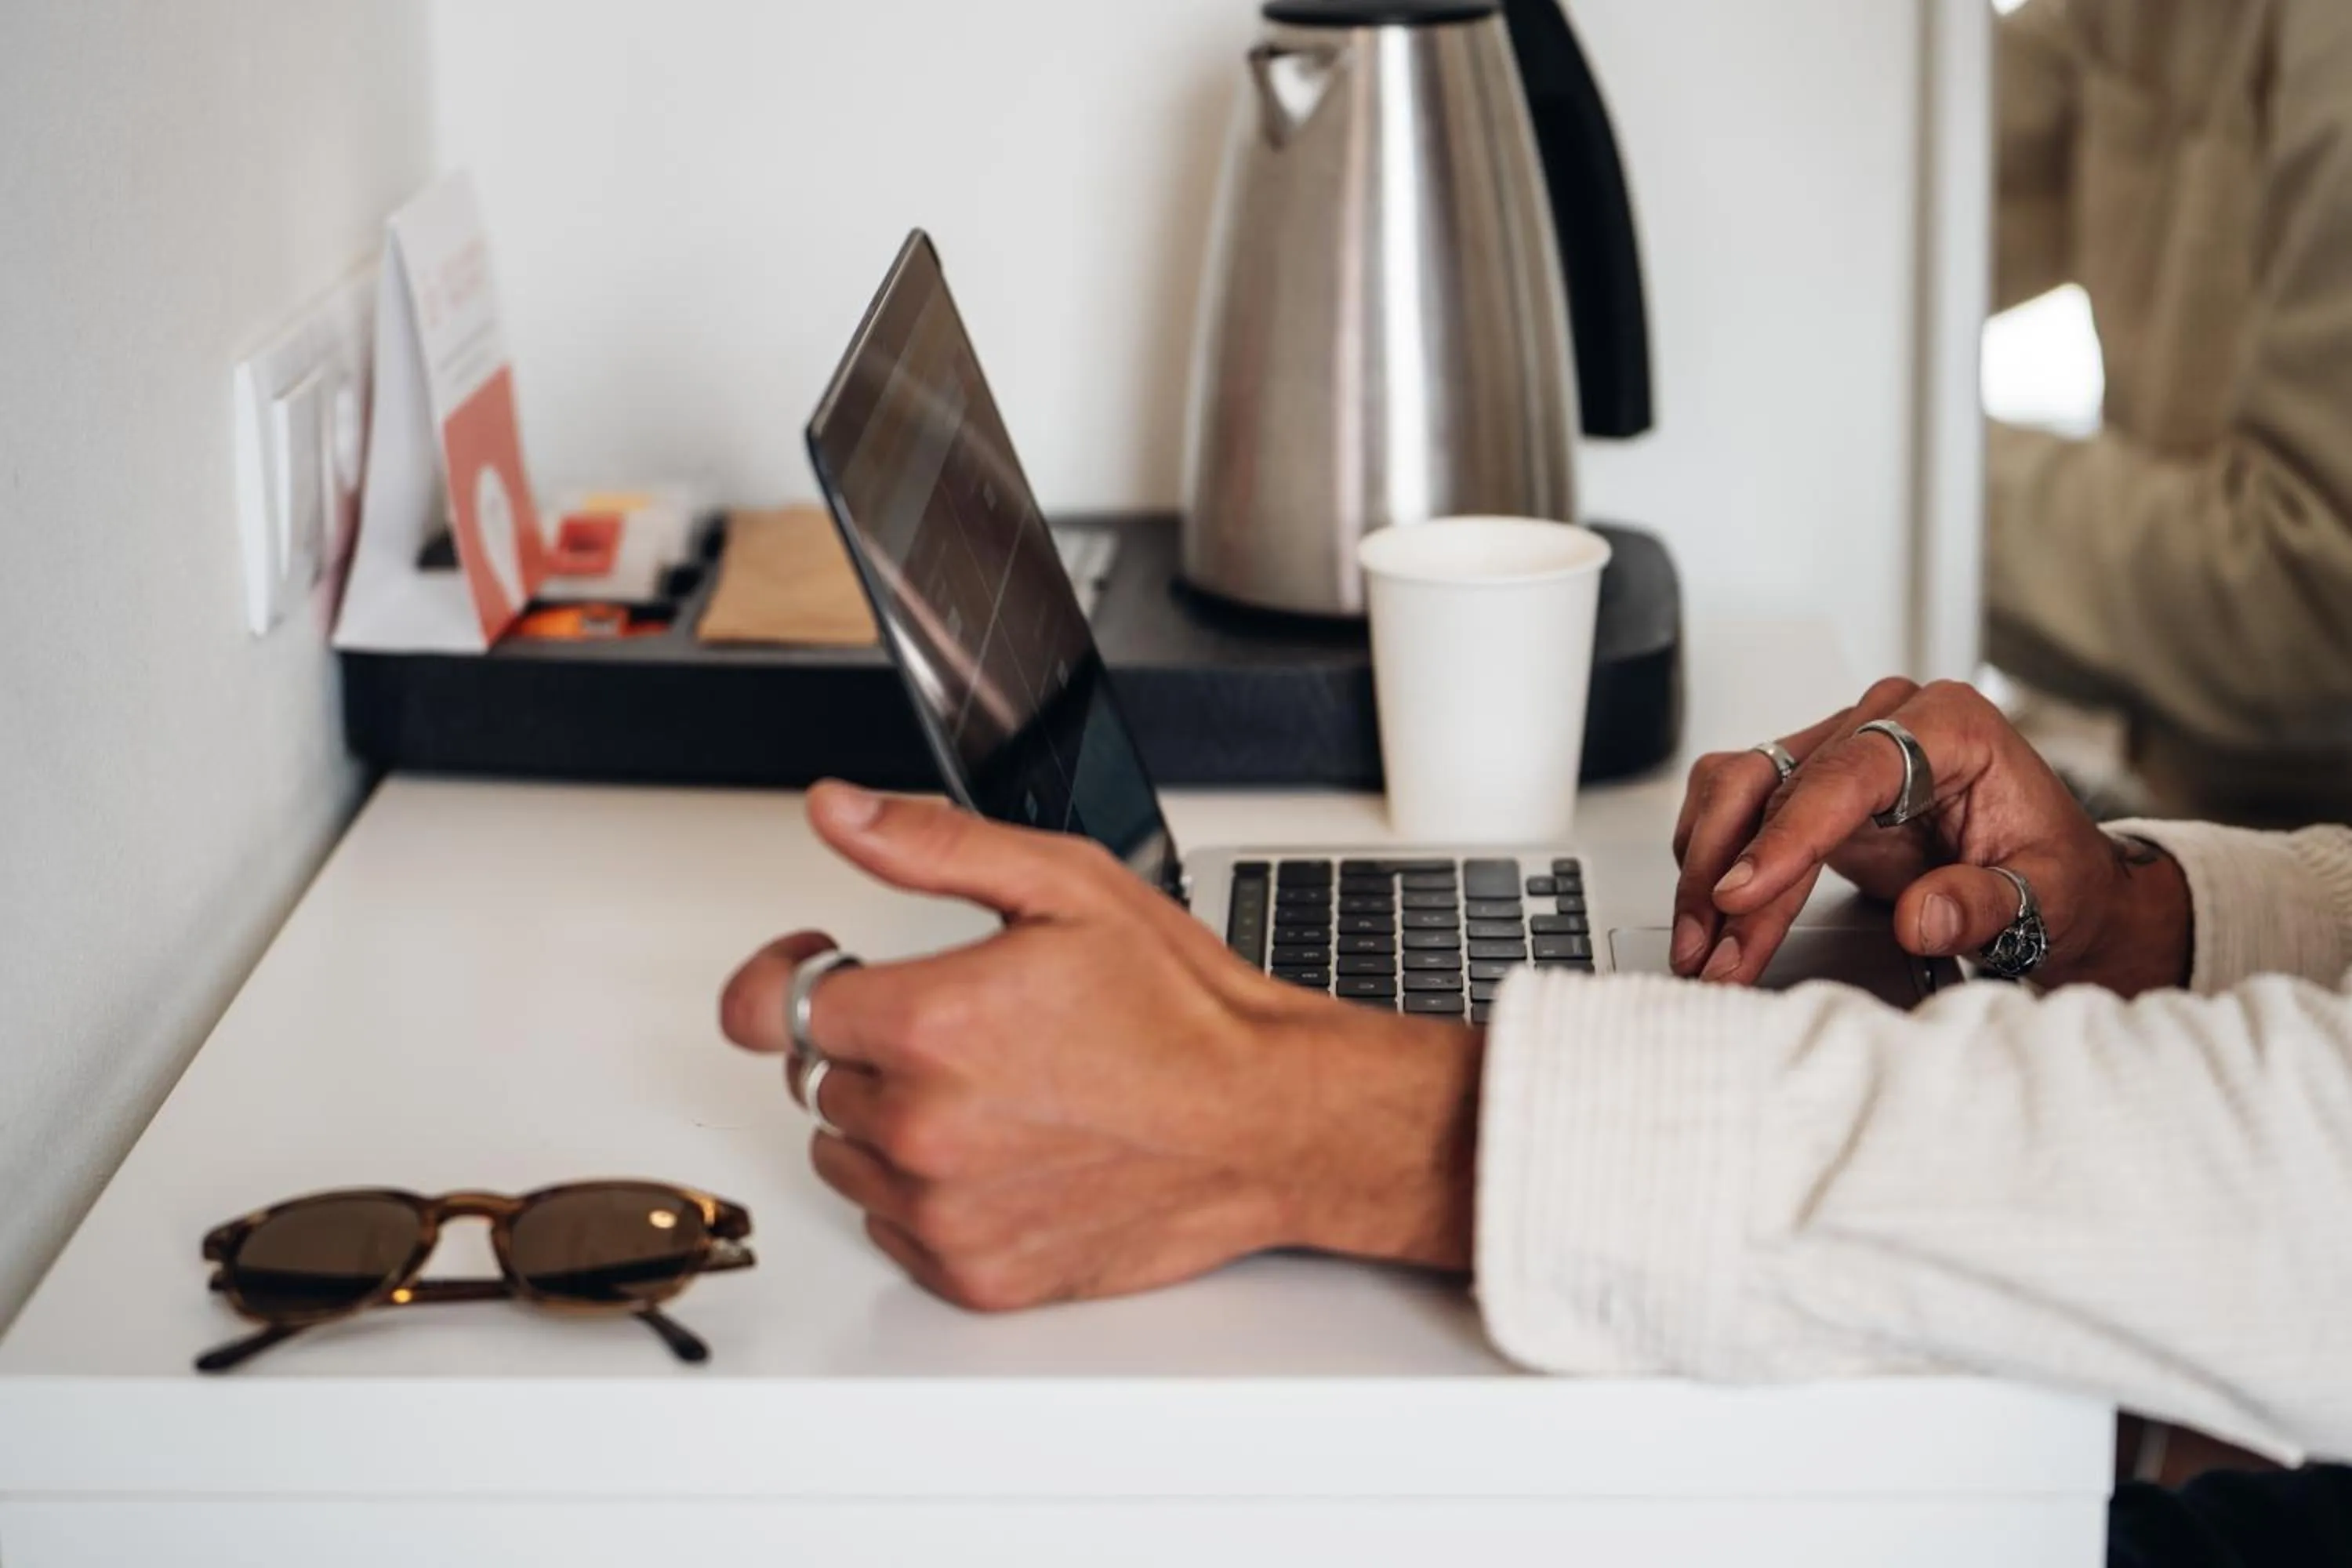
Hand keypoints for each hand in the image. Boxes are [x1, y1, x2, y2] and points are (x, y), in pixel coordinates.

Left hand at [718, 783, 1481, 1311]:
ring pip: (847, 1156)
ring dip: (892, 1122)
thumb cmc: (1184, 1013)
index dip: (782, 977)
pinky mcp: (971, 1273)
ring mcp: (943, 1210)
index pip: (765, 1010)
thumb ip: (930, 846)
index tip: (817, 968)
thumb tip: (836, 811)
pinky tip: (1005, 1153)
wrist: (1265, 1121)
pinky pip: (893, 1226)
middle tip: (969, 1026)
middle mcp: (921, 1127)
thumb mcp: (1065, 886)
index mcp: (927, 1023)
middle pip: (817, 1078)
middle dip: (872, 1043)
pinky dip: (929, 1193)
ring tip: (994, 1092)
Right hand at [1670, 679, 2190, 993]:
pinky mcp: (1809, 782)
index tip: (1742, 894)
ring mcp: (1840, 746)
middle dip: (1732, 877)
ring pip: (1737, 788)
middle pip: (1777, 785)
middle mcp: (1886, 721)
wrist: (2052, 881)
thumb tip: (1921, 917)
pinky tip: (1710, 916)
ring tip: (1701, 946)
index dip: (1787, 835)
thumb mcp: (2048, 897)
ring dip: (1705, 868)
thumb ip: (1986, 904)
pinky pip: (1735, 806)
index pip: (1847, 771)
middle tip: (1714, 955)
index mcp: (1950, 725)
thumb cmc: (2055, 875)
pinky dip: (1712, 861)